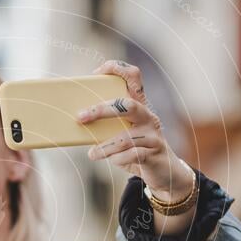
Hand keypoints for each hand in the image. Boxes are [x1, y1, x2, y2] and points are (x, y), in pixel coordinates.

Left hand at [77, 60, 193, 203]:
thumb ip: (105, 126)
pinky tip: (112, 161)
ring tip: (93, 154)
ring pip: (125, 137)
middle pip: (126, 105)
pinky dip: (118, 159)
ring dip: (106, 146)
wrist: (163, 171)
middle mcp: (147, 116)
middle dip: (100, 110)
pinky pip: (132, 155)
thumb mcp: (121, 133)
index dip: (116, 69)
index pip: (133, 75)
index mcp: (139, 105)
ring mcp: (152, 134)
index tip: (96, 74)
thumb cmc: (134, 148)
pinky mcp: (154, 153)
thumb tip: (77, 123)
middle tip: (80, 117)